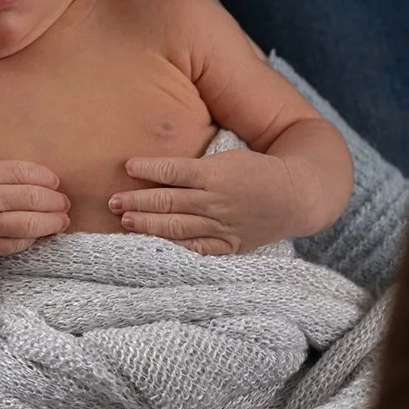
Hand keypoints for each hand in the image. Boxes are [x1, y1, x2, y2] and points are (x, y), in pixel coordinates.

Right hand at [0, 161, 68, 261]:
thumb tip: (20, 180)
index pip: (25, 172)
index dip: (46, 178)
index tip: (56, 183)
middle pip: (34, 198)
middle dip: (56, 202)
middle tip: (64, 205)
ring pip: (30, 224)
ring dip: (52, 223)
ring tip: (61, 222)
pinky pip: (14, 245)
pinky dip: (30, 240)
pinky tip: (36, 237)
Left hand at [108, 148, 310, 253]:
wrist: (297, 196)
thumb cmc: (257, 172)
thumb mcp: (228, 159)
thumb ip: (195, 168)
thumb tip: (158, 171)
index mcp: (217, 175)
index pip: (175, 170)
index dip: (148, 168)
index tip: (127, 166)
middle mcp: (217, 201)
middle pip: (169, 201)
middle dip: (137, 201)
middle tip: (112, 201)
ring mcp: (223, 225)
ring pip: (177, 227)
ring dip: (147, 224)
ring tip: (124, 221)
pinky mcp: (229, 245)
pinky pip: (196, 249)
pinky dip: (174, 248)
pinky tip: (153, 246)